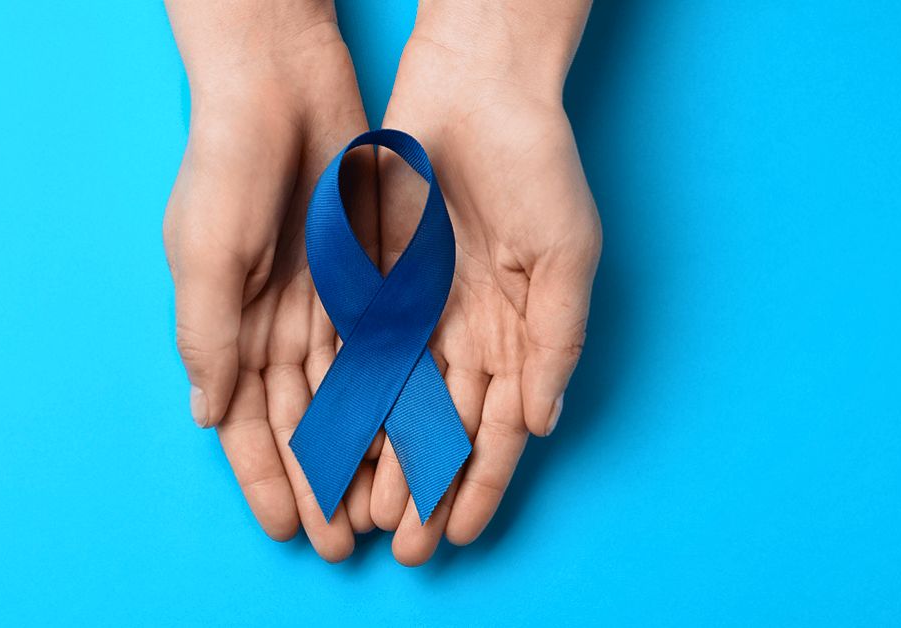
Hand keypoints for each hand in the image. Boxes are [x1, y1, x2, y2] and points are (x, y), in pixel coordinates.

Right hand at [161, 1, 377, 561]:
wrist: (280, 89)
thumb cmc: (226, 168)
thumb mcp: (204, 255)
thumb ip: (208, 336)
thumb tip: (209, 416)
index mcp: (225, 327)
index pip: (245, 422)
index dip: (265, 478)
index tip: (290, 530)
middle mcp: (273, 326)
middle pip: (299, 422)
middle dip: (318, 483)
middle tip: (340, 541)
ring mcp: (320, 306)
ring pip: (344, 397)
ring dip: (359, 451)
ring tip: (380, 505)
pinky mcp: (363, 280)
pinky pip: (381, 350)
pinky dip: (390, 396)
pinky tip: (406, 437)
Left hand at [370, 1, 600, 564]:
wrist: (475, 90)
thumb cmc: (536, 168)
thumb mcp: (565, 258)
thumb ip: (555, 343)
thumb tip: (543, 424)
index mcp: (520, 334)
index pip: (497, 429)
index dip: (479, 485)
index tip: (455, 536)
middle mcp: (468, 334)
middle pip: (442, 429)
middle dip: (423, 489)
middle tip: (401, 546)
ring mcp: (421, 312)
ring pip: (396, 404)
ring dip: (381, 459)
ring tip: (361, 511)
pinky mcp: (377, 284)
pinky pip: (359, 352)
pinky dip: (349, 400)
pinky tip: (335, 443)